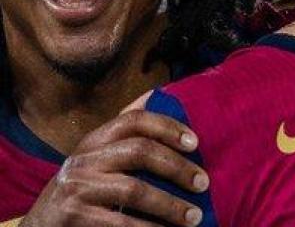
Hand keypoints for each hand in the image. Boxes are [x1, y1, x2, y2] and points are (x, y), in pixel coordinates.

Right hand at [21, 109, 206, 226]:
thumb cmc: (83, 190)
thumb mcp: (99, 159)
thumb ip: (126, 135)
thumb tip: (158, 96)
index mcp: (95, 140)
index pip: (134, 120)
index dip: (168, 127)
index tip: (196, 143)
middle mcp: (83, 159)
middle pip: (139, 151)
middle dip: (177, 168)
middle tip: (204, 184)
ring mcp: (76, 187)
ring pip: (134, 190)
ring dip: (170, 205)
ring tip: (194, 217)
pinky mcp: (74, 216)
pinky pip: (121, 223)